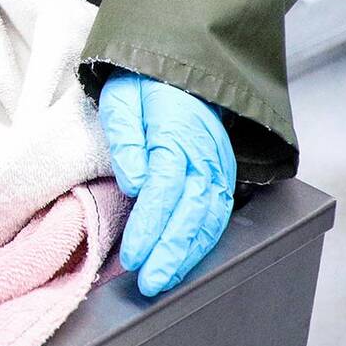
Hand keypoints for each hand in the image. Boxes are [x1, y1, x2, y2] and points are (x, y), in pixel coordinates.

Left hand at [98, 72, 234, 297]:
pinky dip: (203, 241)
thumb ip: (125, 135)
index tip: (133, 255)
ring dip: (188, 253)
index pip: (165, 187)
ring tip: (164, 278)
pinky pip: (218, 213)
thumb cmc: (146, 81)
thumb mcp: (122, 96)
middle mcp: (205, 153)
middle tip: (149, 282)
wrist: (184, 63)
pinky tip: (185, 260)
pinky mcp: (223, 173)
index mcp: (177, 131)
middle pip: (191, 210)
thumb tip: (133, 181)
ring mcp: (218, 165)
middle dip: (171, 252)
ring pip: (209, 217)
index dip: (150, 225)